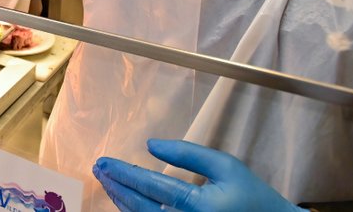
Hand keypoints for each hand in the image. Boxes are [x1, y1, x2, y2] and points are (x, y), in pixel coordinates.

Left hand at [93, 139, 302, 211]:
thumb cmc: (253, 197)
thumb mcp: (227, 167)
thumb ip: (188, 153)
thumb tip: (150, 145)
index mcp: (198, 206)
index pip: (150, 186)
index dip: (123, 172)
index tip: (104, 161)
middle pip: (138, 206)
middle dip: (116, 186)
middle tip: (99, 170)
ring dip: (121, 201)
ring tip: (108, 182)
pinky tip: (126, 201)